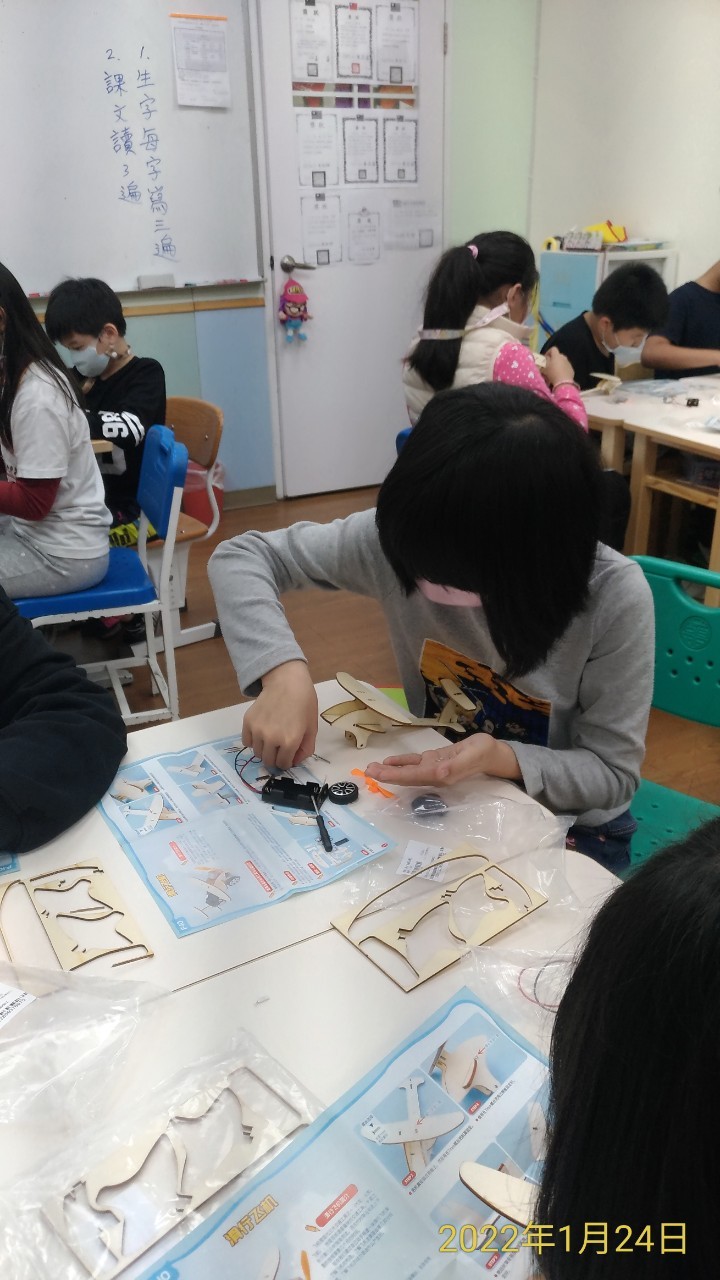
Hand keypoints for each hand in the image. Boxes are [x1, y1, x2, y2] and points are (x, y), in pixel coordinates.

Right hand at [242, 661, 317, 769]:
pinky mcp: (247, 722)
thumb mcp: (312, 727)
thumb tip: (294, 761)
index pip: (283, 764)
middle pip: (268, 761)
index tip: (288, 755)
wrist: (287, 681)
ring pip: (257, 753)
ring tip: (271, 738)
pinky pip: (246, 742)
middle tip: (279, 748)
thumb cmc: (304, 703)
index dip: (287, 761)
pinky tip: (261, 732)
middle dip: (275, 758)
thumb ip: (306, 748)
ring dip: (264, 750)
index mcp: (290, 741)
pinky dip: (253, 741)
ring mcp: (257, 730)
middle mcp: (272, 739)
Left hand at [365, 734, 520, 786]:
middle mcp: (434, 775)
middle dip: (387, 775)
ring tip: (373, 768)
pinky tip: (389, 761)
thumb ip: (456, 766)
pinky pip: (415, 762)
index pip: (413, 777)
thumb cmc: (483, 753)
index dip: (395, 776)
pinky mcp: (435, 760)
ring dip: (390, 770)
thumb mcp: (472, 757)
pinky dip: (401, 762)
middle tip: (367, 772)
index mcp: (441, 776)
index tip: (378, 774)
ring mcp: (433, 768)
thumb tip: (439, 773)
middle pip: (406, 777)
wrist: (493, 752)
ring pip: (407, 771)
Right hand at [543, 347, 575, 387]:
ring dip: (559, 364)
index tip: (545, 358)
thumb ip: (545, 362)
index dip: (548, 352)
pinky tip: (560, 376)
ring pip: (562, 361)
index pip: (553, 349)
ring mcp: (568, 363)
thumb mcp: (545, 368)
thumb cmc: (552, 373)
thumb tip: (546, 359)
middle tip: (550, 366)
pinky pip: (566, 367)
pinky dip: (563, 369)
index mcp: (556, 355)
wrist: (563, 382)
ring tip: (555, 372)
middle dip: (554, 359)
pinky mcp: (571, 369)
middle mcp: (563, 357)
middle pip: (558, 355)